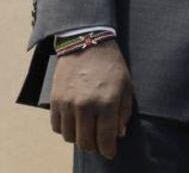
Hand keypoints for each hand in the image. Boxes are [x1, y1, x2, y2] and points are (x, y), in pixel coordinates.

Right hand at [49, 41, 133, 159]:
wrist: (87, 44)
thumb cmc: (112, 65)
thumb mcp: (126, 86)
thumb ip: (123, 112)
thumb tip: (118, 134)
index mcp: (107, 102)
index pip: (106, 137)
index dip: (108, 149)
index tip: (110, 152)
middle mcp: (86, 105)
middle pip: (85, 141)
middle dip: (94, 146)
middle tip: (99, 142)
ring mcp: (68, 103)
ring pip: (69, 137)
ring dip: (79, 138)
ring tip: (87, 131)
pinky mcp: (55, 100)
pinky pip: (56, 127)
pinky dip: (65, 130)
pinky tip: (74, 123)